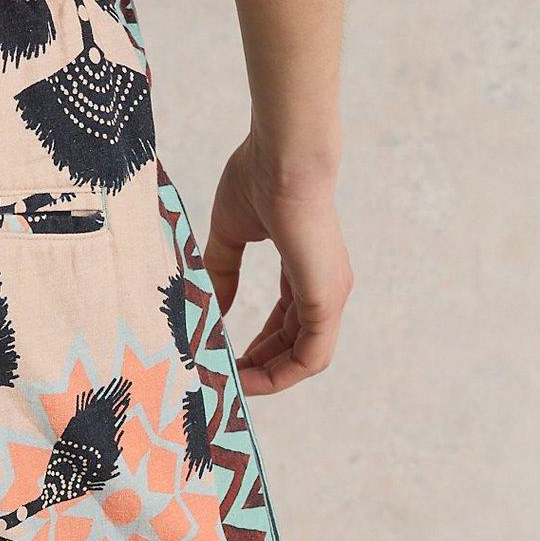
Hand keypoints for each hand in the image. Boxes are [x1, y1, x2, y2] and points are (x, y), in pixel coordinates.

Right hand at [203, 135, 353, 394]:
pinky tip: (248, 379)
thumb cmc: (259, 177)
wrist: (282, 155)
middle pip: (295, 345)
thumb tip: (210, 306)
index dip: (259, 346)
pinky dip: (281, 375)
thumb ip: (222, 271)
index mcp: (306, 268)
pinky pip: (310, 358)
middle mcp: (324, 286)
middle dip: (260, 367)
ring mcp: (329, 294)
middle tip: (223, 378)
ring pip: (304, 359)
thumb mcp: (230, 234)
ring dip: (269, 378)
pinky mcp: (325, 300)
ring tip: (232, 385)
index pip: (287, 322)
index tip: (226, 356)